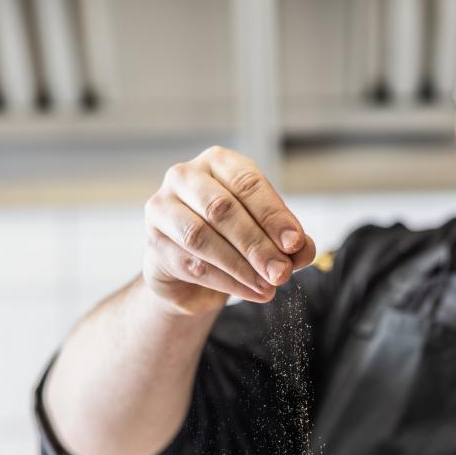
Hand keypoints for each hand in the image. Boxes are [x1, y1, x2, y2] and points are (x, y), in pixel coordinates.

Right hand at [143, 146, 316, 314]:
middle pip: (221, 209)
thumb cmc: (233, 239)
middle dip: (257, 244)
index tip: (294, 243)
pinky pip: (190, 263)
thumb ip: (288, 242)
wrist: (190, 270)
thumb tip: (302, 250)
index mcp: (218, 162)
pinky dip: (226, 282)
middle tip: (282, 272)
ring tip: (267, 286)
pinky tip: (250, 292)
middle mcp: (185, 176)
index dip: (273, 215)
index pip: (247, 183)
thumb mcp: (267, 236)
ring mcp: (162, 208)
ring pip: (200, 236)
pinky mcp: (154, 243)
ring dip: (240, 265)